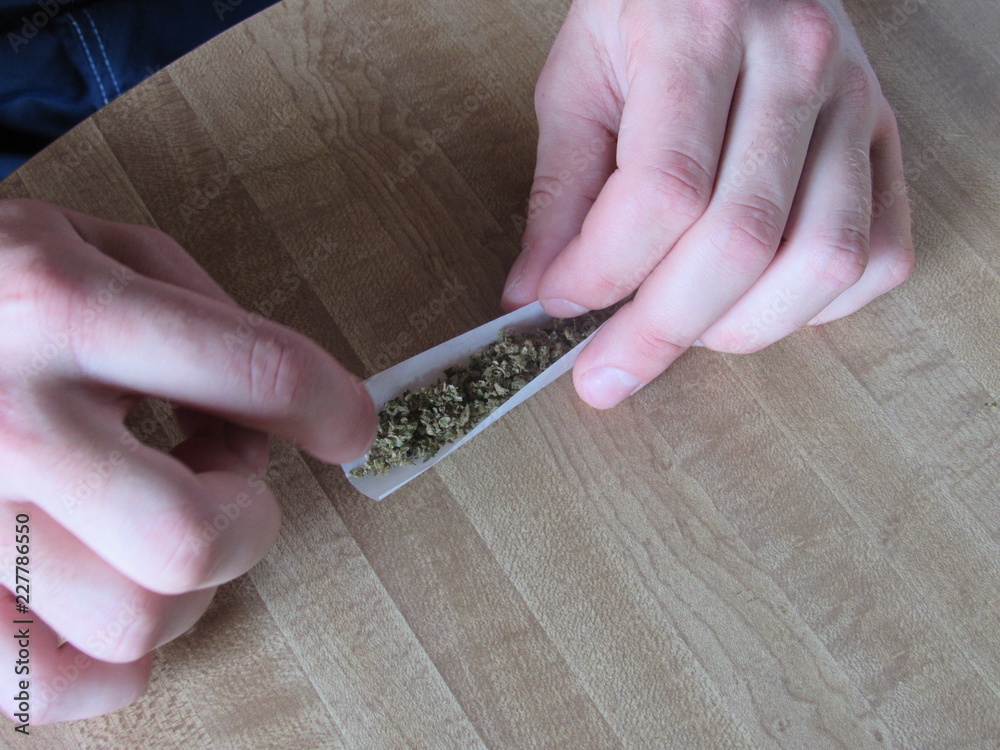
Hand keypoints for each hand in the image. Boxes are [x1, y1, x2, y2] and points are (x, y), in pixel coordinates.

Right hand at [0, 199, 375, 723]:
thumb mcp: (84, 237)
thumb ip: (192, 304)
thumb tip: (273, 403)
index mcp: (63, 307)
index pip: (256, 372)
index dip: (334, 408)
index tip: (350, 427)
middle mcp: (9, 418)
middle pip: (194, 535)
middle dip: (250, 520)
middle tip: (231, 484)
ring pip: (132, 622)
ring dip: (186, 587)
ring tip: (153, 528)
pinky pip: (46, 682)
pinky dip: (110, 662)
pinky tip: (108, 597)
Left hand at [502, 0, 914, 407]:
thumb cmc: (646, 10)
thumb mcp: (578, 79)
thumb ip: (559, 190)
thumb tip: (537, 293)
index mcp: (701, 29)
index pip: (663, 190)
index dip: (604, 272)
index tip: (558, 308)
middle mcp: (797, 61)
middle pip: (741, 239)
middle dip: (661, 331)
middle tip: (608, 371)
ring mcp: (855, 102)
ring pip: (822, 259)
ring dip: (740, 328)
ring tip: (681, 332)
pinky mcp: (885, 137)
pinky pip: (879, 254)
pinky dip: (816, 308)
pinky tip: (754, 303)